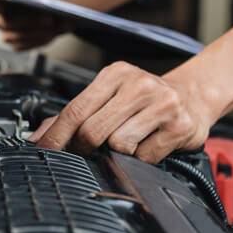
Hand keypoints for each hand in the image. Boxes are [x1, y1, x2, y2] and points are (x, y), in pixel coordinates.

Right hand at [0, 0, 71, 50]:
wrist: (59, 9)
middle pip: (3, 23)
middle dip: (23, 19)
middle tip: (44, 15)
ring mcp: (8, 34)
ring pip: (14, 36)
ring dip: (33, 30)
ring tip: (51, 23)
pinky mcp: (19, 45)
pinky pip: (25, 45)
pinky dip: (38, 39)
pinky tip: (50, 32)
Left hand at [29, 62, 214, 162]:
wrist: (193, 96)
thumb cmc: (143, 99)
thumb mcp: (110, 95)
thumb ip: (76, 114)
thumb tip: (39, 137)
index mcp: (116, 74)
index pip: (76, 108)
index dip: (57, 135)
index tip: (44, 150)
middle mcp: (139, 85)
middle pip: (93, 131)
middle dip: (86, 147)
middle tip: (91, 150)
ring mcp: (162, 104)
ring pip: (119, 145)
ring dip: (120, 151)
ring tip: (132, 138)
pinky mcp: (179, 126)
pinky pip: (144, 157)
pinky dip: (142, 158)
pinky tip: (150, 143)